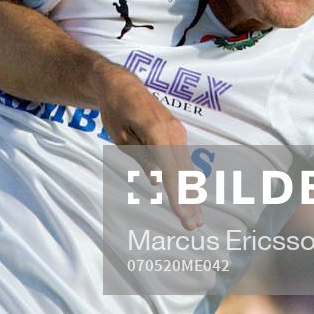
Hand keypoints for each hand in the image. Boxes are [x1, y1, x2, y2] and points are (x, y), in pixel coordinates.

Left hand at [95, 63, 200, 230]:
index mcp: (156, 131)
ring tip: (196, 219)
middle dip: (187, 201)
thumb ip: (141, 158)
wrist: (122, 86)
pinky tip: (192, 198)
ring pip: (186, 168)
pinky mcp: (176, 134)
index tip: (182, 214)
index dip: (176, 194)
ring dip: (191, 194)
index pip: (169, 169)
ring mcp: (177, 132)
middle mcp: (172, 132)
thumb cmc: (116, 111)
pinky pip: (182, 161)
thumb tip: (156, 181)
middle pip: (182, 172)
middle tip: (193, 227)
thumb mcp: (121, 137)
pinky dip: (186, 181)